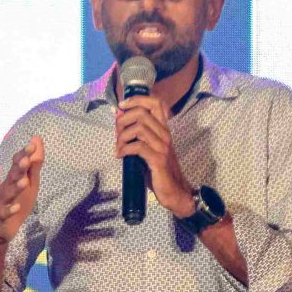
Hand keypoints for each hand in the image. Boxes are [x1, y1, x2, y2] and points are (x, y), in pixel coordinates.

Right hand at [0, 136, 43, 243]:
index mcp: (13, 178)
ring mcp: (2, 202)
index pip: (17, 163)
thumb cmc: (18, 202)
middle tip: (26, 159)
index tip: (33, 144)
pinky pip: (4, 213)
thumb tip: (37, 139)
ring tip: (23, 181)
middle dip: (18, 167)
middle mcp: (6, 187)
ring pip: (8, 194)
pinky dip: (9, 210)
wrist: (2, 228)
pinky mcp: (1, 217)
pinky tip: (16, 207)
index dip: (24, 154)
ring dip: (15, 187)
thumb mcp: (30, 183)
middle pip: (12, 176)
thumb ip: (34, 164)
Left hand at [115, 94, 196, 217]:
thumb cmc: (159, 170)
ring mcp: (162, 147)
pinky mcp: (158, 160)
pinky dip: (124, 149)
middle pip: (142, 113)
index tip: (122, 105)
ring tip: (118, 147)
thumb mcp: (149, 149)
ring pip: (139, 128)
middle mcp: (165, 135)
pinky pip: (138, 147)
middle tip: (116, 132)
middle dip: (123, 120)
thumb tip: (119, 123)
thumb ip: (138, 136)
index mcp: (163, 130)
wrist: (175, 192)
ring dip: (122, 136)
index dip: (138, 99)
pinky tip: (120, 155)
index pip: (156, 103)